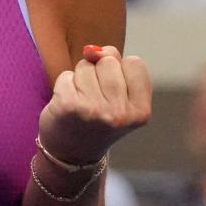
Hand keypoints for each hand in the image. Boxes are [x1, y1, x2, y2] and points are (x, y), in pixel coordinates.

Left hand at [38, 44, 152, 167]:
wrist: (72, 155)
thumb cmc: (98, 120)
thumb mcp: (120, 98)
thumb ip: (115, 66)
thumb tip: (91, 50)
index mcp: (140, 111)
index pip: (135, 63)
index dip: (121, 71)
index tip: (114, 93)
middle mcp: (120, 113)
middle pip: (109, 61)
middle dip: (98, 72)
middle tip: (95, 99)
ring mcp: (95, 110)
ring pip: (86, 66)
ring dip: (80, 79)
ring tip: (81, 101)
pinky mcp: (69, 106)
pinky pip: (66, 76)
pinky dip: (64, 85)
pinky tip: (67, 104)